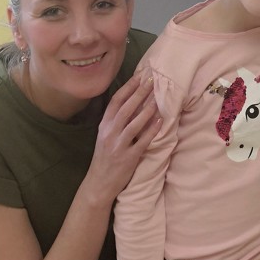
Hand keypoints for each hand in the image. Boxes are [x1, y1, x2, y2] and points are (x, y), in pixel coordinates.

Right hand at [88, 76, 160, 202]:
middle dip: (139, 93)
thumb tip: (133, 102)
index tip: (139, 76)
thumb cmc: (104, 158)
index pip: (115, 102)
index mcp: (104, 126)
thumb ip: (116, 121)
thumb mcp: (105, 136)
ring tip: (158, 97)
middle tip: (152, 80)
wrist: (99, 183)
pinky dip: (151, 130)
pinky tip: (160, 121)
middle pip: (125, 109)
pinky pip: (142, 141)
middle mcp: (109, 133)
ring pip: (134, 123)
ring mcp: (118, 145)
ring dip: (147, 109)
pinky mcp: (128, 158)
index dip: (128, 88)